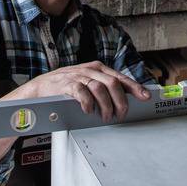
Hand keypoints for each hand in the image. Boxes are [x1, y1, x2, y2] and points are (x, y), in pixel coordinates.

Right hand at [16, 61, 149, 122]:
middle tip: (121, 114)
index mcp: (98, 68)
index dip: (135, 87)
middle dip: (120, 101)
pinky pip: (82, 92)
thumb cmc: (67, 87)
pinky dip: (88, 103)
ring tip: (106, 116)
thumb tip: (125, 100)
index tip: (146, 97)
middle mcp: (90, 70)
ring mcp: (78, 76)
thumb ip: (104, 87)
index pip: (120, 78)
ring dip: (106, 105)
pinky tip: (89, 111)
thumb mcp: (88, 82)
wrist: (41, 87)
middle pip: (113, 83)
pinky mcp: (67, 85)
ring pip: (100, 88)